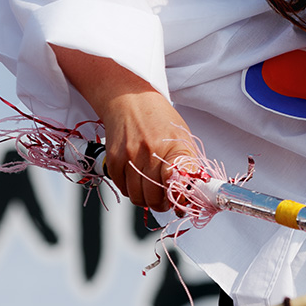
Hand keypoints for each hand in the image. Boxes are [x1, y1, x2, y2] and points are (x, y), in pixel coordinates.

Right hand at [52, 46, 197, 211]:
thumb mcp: (182, 137)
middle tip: (164, 200)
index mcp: (174, 149)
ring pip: (137, 197)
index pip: (179, 186)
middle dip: (161, 204)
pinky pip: (122, 187)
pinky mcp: (114, 160)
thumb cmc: (159, 118)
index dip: (180, 201)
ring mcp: (131, 158)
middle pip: (154, 198)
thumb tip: (191, 192)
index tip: (182, 204)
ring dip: (145, 199)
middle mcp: (152, 154)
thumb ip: (187, 165)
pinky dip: (129, 189)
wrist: (131, 100)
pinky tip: (136, 178)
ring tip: (150, 189)